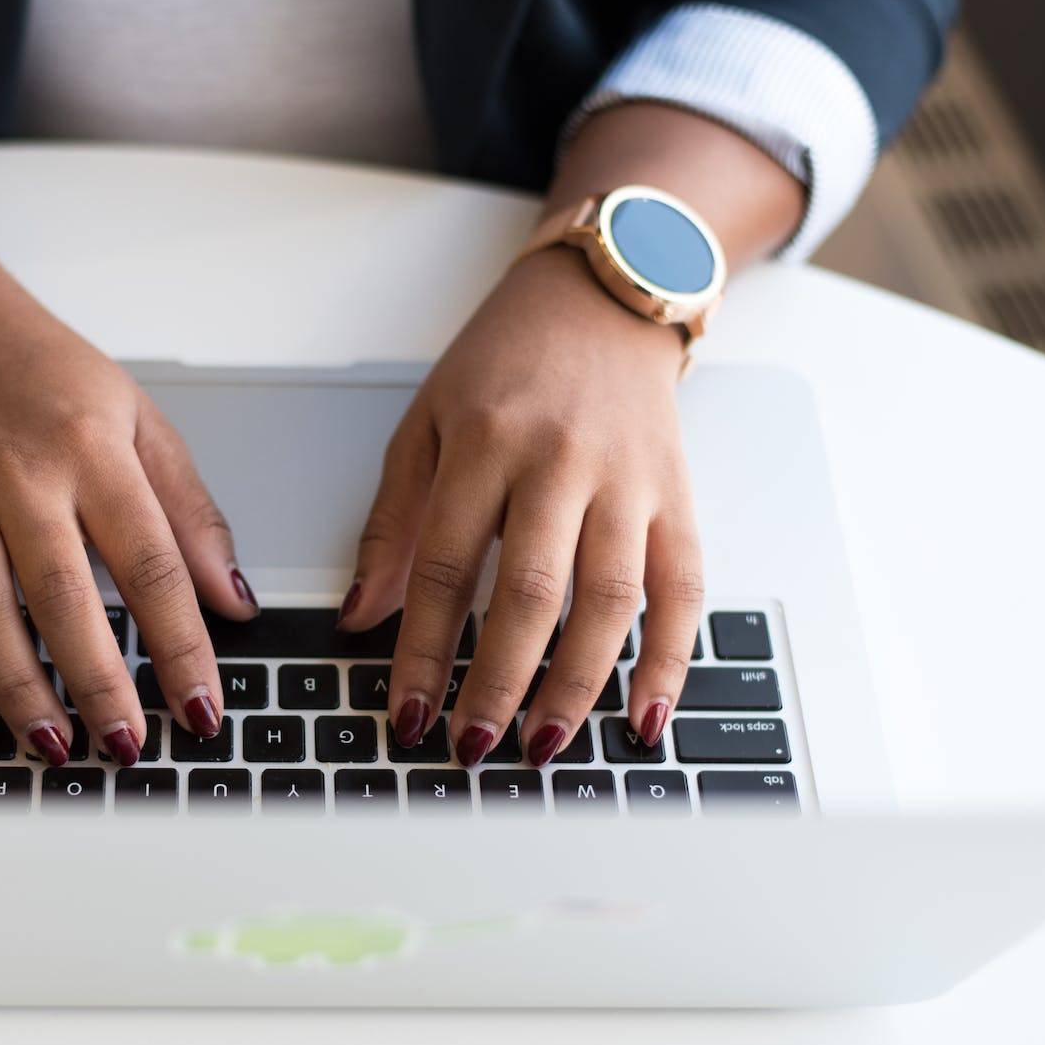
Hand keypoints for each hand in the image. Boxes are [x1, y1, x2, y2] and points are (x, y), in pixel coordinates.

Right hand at [0, 256, 255, 765]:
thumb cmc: (46, 375)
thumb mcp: (140, 419)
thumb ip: (190, 513)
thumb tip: (235, 602)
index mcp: (93, 451)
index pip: (151, 562)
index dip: (181, 645)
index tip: (204, 709)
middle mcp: (20, 478)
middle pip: (63, 596)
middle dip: (99, 682)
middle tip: (129, 746)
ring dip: (19, 690)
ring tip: (56, 747)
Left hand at [342, 247, 703, 765]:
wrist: (604, 298)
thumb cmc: (507, 363)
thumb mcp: (427, 423)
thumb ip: (393, 524)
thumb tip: (361, 618)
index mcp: (487, 441)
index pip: (445, 564)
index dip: (421, 648)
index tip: (406, 712)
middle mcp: (562, 462)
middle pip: (531, 592)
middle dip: (497, 681)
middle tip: (472, 746)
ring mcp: (629, 482)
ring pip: (609, 600)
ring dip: (576, 686)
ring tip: (541, 746)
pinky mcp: (680, 496)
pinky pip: (683, 590)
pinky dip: (670, 661)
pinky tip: (644, 717)